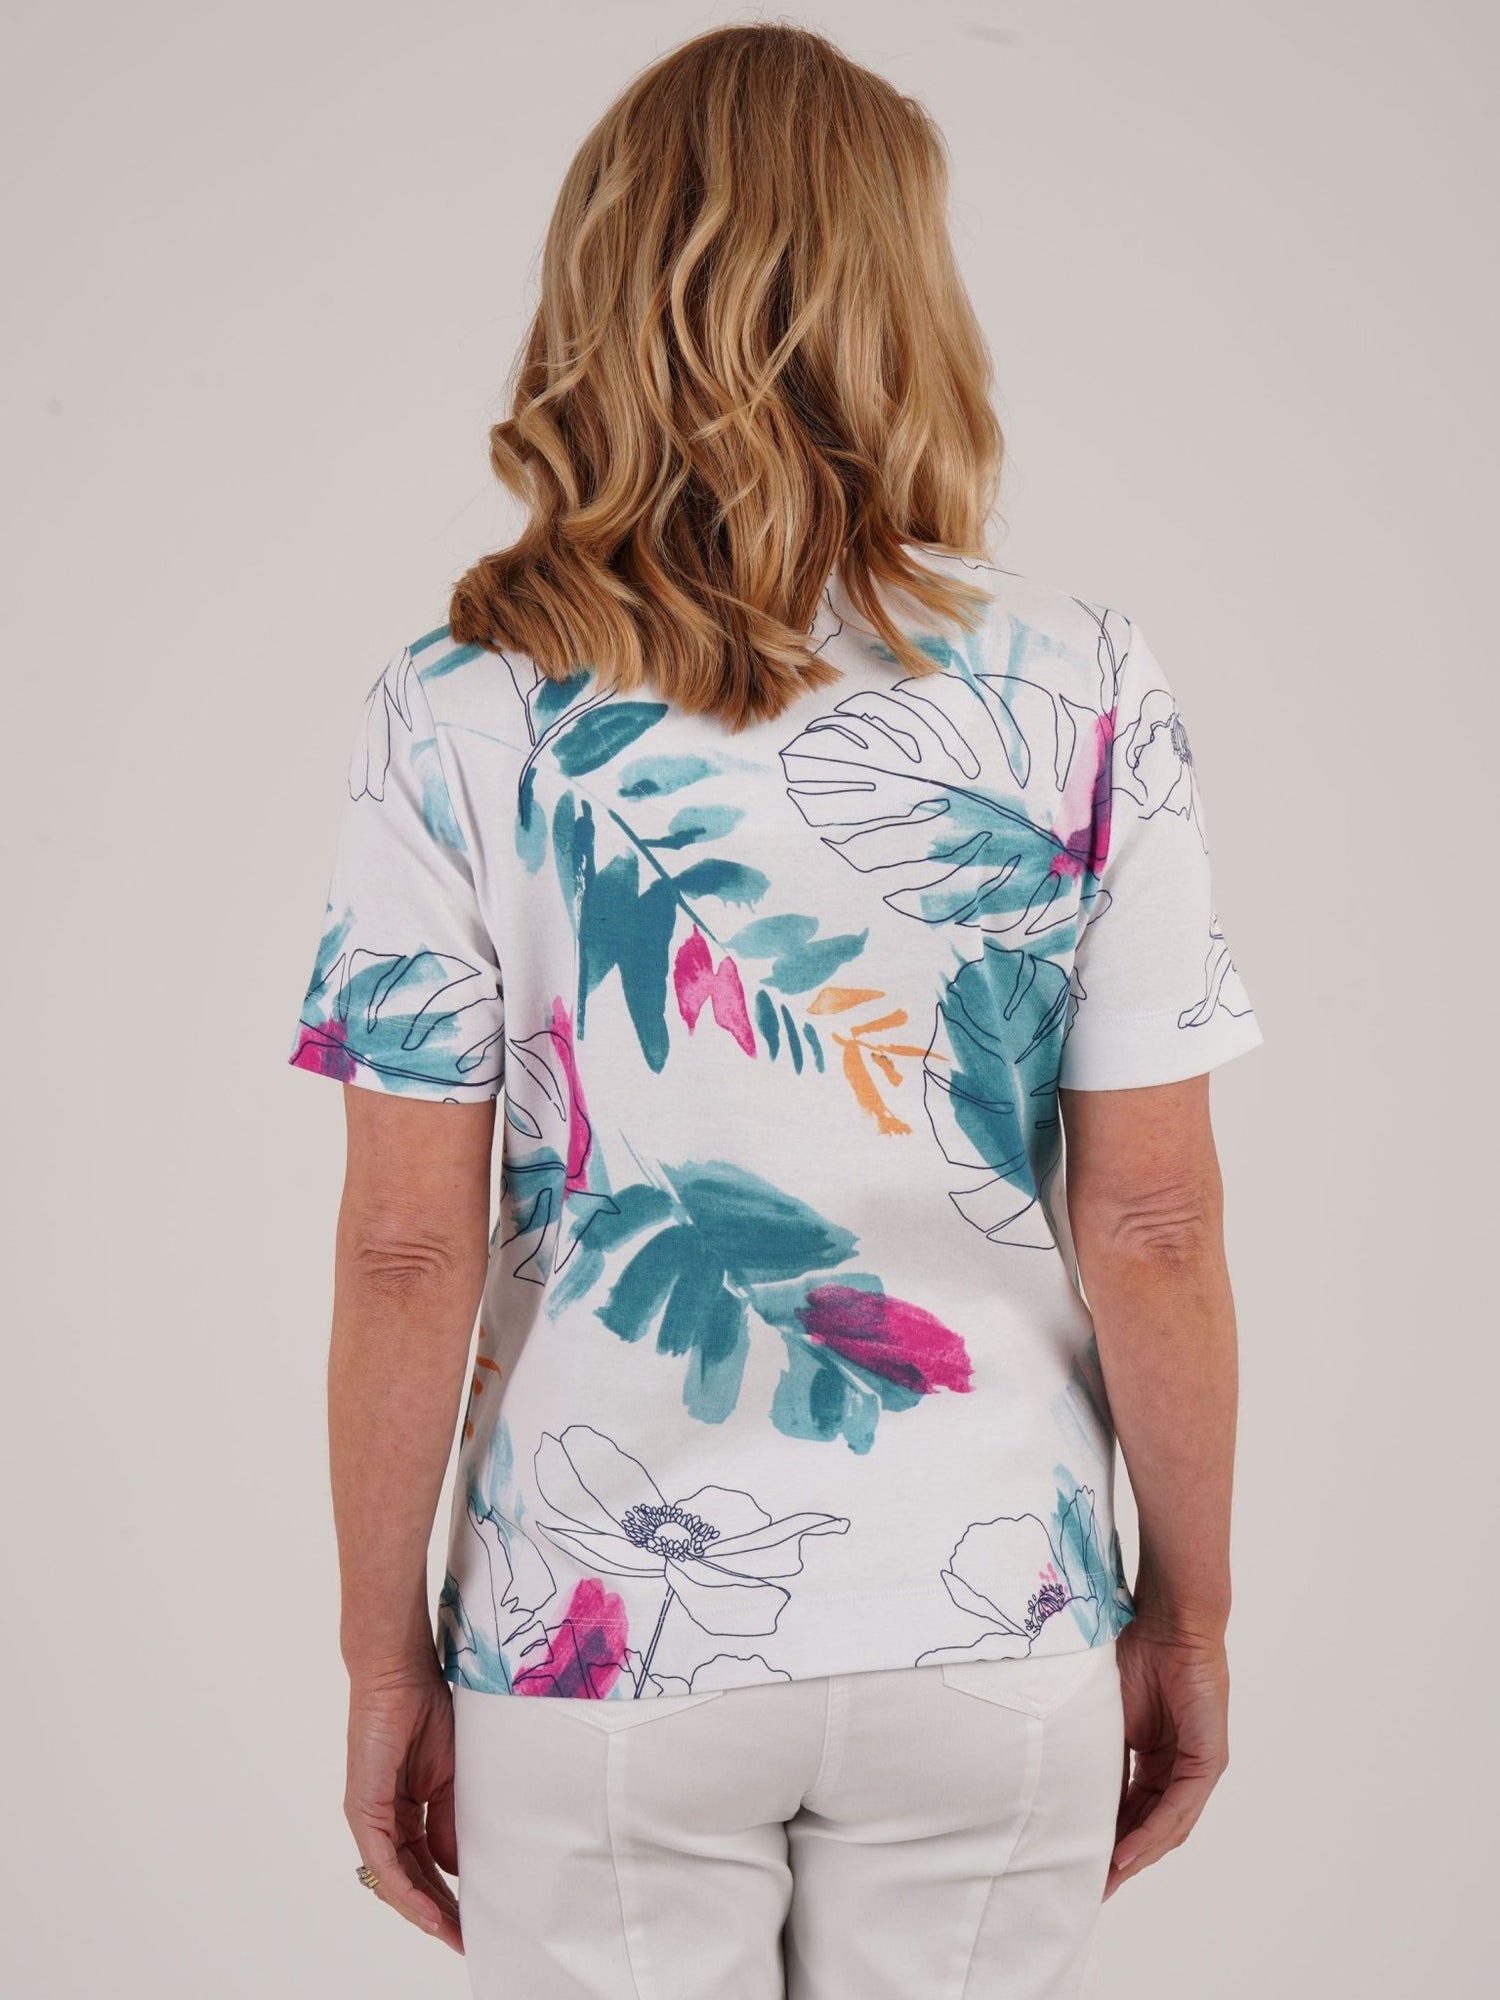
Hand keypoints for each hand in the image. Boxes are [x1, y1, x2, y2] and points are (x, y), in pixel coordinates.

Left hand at [344, 1663, 463, 1952]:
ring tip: (454, 1935)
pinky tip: (429, 1911)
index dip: (449, 1895)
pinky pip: (383, 1862)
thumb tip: (456, 1869)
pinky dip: (406, 1890)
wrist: (402, 1673)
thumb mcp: (451, 1778)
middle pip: (410, 1880)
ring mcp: (370, 1816)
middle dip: (439, 1913)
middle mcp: (382, 1819)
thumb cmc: (426, 1710)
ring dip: (424, 1911)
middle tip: (467, 1939)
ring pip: (394, 1880)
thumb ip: (449, 1823)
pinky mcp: (363, 1809)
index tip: (475, 1919)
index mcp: (403, 1811)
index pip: (426, 1865)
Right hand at [1105, 1620, 1228, 1898]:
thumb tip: (1067, 1790)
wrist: (1167, 1620)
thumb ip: (1099, 1754)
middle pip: (1152, 1825)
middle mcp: (1180, 1766)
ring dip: (1137, 1853)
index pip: (1134, 1809)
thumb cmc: (1134, 1652)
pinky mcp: (1210, 1758)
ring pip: (1169, 1824)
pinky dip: (1154, 1832)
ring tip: (1106, 1878)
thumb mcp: (1106, 1716)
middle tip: (1091, 1886)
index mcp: (1156, 1757)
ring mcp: (1198, 1765)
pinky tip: (1129, 1851)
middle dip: (1123, 1857)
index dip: (1109, 1837)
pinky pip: (1181, 1806)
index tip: (1080, 1864)